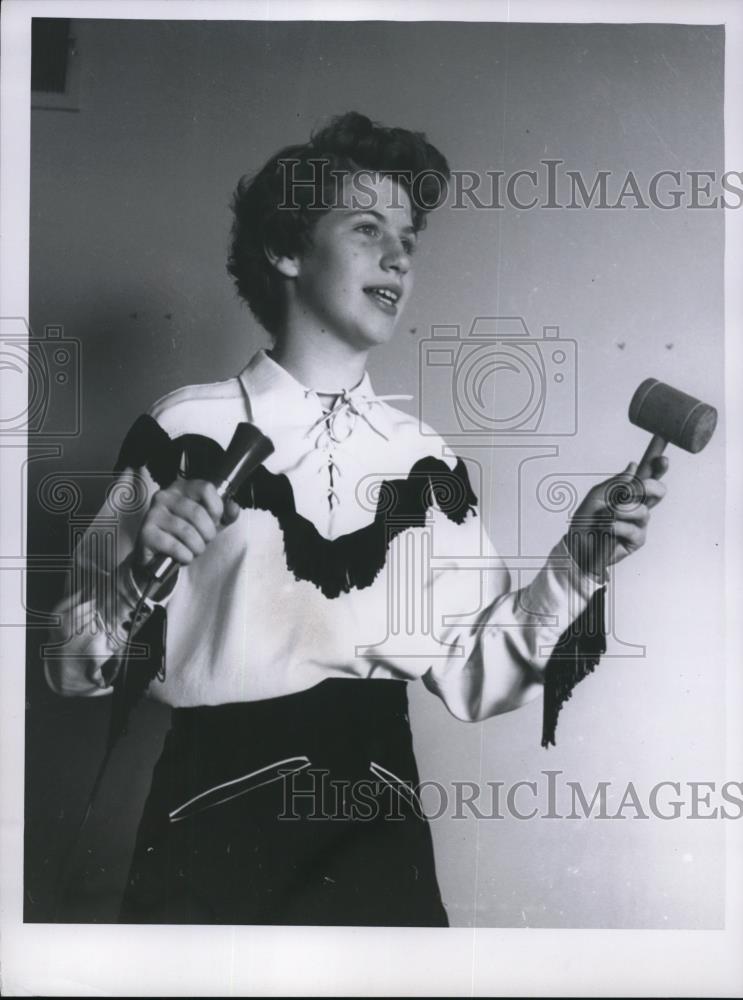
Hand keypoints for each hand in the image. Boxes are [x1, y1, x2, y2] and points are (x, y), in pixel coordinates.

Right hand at [132, 478, 240, 586]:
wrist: (160, 556)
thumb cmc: (186, 535)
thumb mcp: (210, 522)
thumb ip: (225, 514)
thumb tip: (234, 508)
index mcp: (182, 488)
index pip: (206, 488)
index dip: (216, 508)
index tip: (215, 521)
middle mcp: (165, 496)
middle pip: (198, 512)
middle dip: (208, 534)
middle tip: (204, 541)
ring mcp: (153, 513)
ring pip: (187, 531)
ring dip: (198, 547)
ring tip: (195, 550)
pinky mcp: (146, 532)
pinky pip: (175, 546)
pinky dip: (185, 556)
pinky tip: (184, 556)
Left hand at [565, 456, 667, 578]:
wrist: (576, 545)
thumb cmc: (585, 520)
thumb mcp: (596, 497)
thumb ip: (614, 483)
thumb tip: (633, 466)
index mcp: (630, 494)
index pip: (648, 478)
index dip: (658, 468)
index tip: (662, 460)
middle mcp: (638, 507)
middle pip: (658, 492)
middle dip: (647, 487)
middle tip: (630, 491)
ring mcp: (640, 524)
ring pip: (642, 510)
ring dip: (621, 511)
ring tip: (606, 516)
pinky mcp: (638, 540)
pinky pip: (632, 529)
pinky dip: (616, 526)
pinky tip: (606, 528)